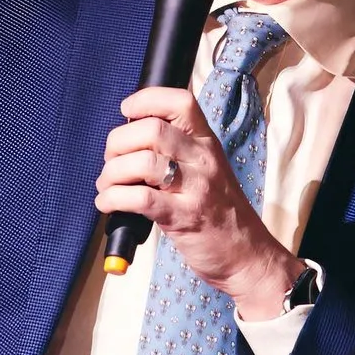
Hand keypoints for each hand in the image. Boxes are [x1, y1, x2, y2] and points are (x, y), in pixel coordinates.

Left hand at [95, 86, 300, 314]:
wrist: (247, 255)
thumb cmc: (220, 213)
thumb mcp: (206, 171)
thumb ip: (177, 152)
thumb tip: (129, 139)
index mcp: (207, 144)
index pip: (181, 102)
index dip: (146, 99)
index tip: (126, 110)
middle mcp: (203, 160)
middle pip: (151, 130)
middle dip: (118, 141)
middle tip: (111, 160)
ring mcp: (195, 189)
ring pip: (142, 161)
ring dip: (112, 172)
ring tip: (107, 185)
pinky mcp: (183, 218)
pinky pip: (139, 199)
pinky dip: (113, 198)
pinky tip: (107, 203)